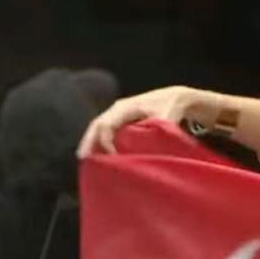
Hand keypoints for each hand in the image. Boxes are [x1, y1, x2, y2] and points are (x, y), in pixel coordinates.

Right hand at [77, 86, 200, 157]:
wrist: (176, 99)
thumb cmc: (171, 108)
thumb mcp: (165, 119)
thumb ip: (154, 131)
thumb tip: (146, 147)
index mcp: (125, 108)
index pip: (106, 124)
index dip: (105, 141)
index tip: (111, 157)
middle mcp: (118, 109)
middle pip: (97, 125)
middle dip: (89, 141)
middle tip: (83, 159)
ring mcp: (118, 113)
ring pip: (99, 127)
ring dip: (92, 141)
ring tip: (87, 159)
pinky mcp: (121, 119)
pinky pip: (106, 129)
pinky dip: (100, 140)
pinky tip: (98, 153)